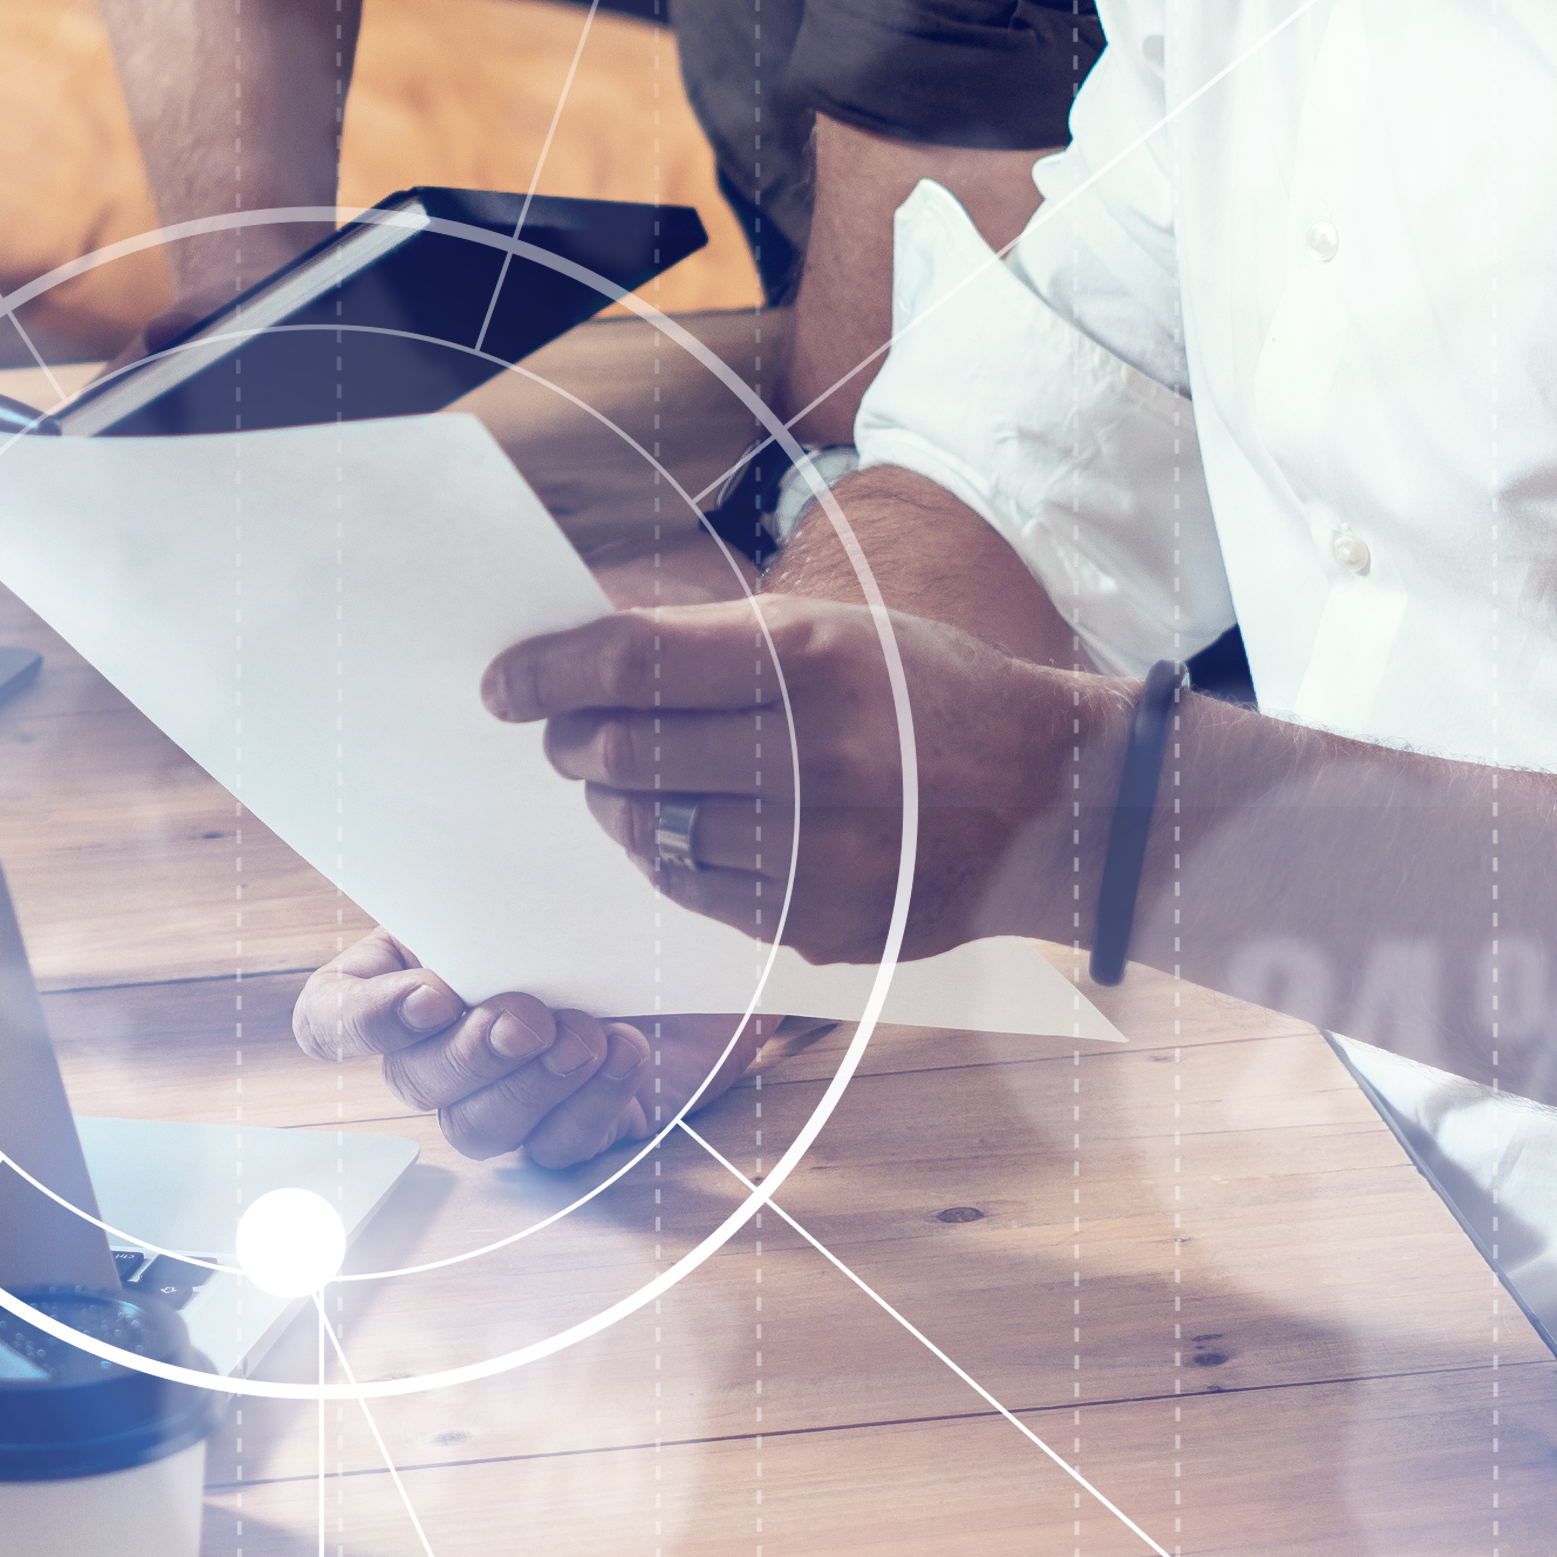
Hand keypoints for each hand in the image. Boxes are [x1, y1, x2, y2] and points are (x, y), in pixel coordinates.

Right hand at [288, 931, 778, 1172]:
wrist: (690, 944)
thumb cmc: (590, 903)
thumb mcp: (522, 886)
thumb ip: (471, 902)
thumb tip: (448, 913)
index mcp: (404, 979)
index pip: (330, 1020)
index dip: (364, 1022)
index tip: (432, 995)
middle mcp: (441, 1048)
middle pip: (413, 1081)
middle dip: (470, 1054)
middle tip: (526, 1018)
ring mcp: (503, 1097)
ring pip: (477, 1128)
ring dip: (533, 1083)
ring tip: (586, 1035)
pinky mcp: (568, 1132)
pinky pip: (556, 1146)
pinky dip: (593, 1101)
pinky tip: (625, 1051)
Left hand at [478, 589, 1110, 962]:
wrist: (1052, 797)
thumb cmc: (923, 693)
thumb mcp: (832, 631)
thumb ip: (710, 644)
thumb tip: (583, 657)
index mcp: (809, 658)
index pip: (633, 664)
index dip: (549, 675)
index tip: (504, 686)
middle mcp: (815, 755)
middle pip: (627, 756)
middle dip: (573, 746)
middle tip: (565, 738)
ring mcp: (822, 851)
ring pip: (653, 837)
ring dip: (617, 810)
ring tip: (626, 786)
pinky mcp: (825, 925)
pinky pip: (699, 897)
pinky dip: (670, 862)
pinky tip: (685, 834)